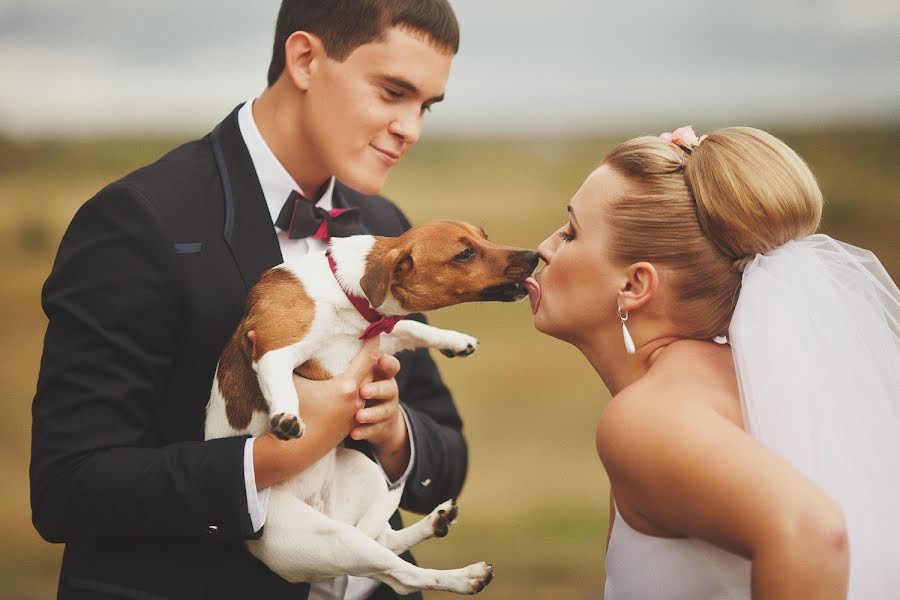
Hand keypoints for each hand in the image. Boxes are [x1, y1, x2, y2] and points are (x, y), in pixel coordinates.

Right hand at [252, 337, 380, 489]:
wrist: (292, 452)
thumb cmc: (289, 415)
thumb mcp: (284, 384)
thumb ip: (274, 358)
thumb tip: (250, 333)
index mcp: (347, 387)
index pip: (369, 357)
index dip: (373, 340)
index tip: (376, 326)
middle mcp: (356, 400)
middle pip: (373, 371)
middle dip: (372, 356)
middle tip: (369, 338)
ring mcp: (354, 414)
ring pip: (368, 388)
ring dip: (367, 375)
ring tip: (363, 360)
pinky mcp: (350, 425)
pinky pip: (361, 402)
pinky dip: (361, 390)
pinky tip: (354, 384)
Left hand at [352, 353, 410, 479]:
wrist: (381, 420)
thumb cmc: (362, 387)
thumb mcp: (362, 374)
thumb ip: (354, 362)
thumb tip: (325, 341)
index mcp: (383, 375)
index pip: (392, 366)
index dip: (387, 363)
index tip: (378, 360)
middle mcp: (389, 390)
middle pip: (389, 388)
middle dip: (377, 389)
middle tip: (363, 391)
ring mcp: (387, 409)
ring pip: (383, 411)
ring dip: (371, 413)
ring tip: (358, 416)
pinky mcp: (382, 427)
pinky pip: (375, 430)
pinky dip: (364, 432)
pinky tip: (353, 434)